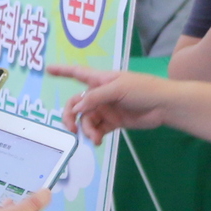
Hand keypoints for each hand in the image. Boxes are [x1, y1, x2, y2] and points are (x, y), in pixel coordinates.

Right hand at [51, 65, 175, 142]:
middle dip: (70, 116)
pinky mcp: (113, 122)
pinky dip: (95, 135)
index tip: (47, 69)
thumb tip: (77, 107)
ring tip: (94, 137)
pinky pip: (97, 129)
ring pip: (86, 120)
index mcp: (100, 80)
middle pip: (76, 104)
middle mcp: (100, 94)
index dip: (62, 71)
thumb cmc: (143, 89)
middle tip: (71, 129)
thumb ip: (95, 97)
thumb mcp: (118, 88)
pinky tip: (98, 141)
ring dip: (86, 129)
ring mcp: (106, 109)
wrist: (163, 106)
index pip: (77, 73)